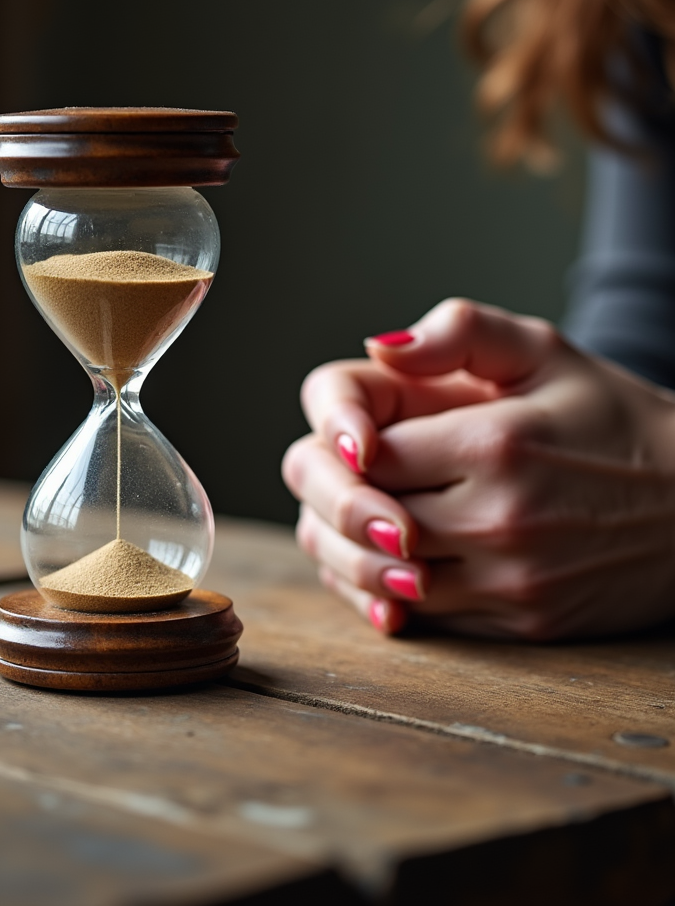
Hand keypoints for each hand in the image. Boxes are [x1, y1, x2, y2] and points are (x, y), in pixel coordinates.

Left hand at [282, 299, 674, 639]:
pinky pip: (428, 617)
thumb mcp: (544, 351)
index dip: (349, 448)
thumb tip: (378, 348)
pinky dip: (395, 593)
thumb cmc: (612, 419)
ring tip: (366, 518)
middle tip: (349, 481)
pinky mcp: (523, 623)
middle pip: (368, 520)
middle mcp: (501, 519)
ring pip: (387, 577)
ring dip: (359, 550)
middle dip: (345, 499)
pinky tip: (397, 560)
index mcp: (497, 444)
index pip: (369, 456)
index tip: (359, 439)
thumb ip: (459, 333)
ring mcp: (513, 581)